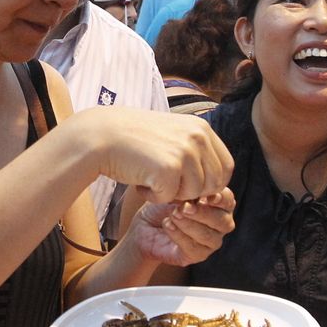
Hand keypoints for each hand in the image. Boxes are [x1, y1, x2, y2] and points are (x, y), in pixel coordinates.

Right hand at [75, 108, 232, 204]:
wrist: (100, 136)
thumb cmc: (133, 139)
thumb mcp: (173, 136)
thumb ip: (195, 152)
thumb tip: (216, 184)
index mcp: (202, 128)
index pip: (226, 167)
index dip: (210, 183)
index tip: (189, 186)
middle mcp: (198, 137)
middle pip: (214, 185)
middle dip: (192, 193)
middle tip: (167, 184)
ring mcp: (185, 152)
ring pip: (193, 195)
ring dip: (171, 194)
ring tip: (150, 178)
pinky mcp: (169, 168)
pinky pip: (170, 198)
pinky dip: (153, 197)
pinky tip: (140, 181)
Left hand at [128, 188, 235, 266]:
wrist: (144, 226)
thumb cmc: (163, 206)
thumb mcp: (174, 193)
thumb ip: (189, 192)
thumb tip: (195, 193)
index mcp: (218, 205)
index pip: (228, 201)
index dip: (221, 199)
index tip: (206, 197)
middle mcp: (220, 224)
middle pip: (222, 221)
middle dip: (203, 213)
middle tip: (184, 207)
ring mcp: (211, 242)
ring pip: (208, 236)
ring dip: (189, 224)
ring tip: (173, 215)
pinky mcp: (197, 256)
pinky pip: (194, 248)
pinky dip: (179, 236)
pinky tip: (168, 226)